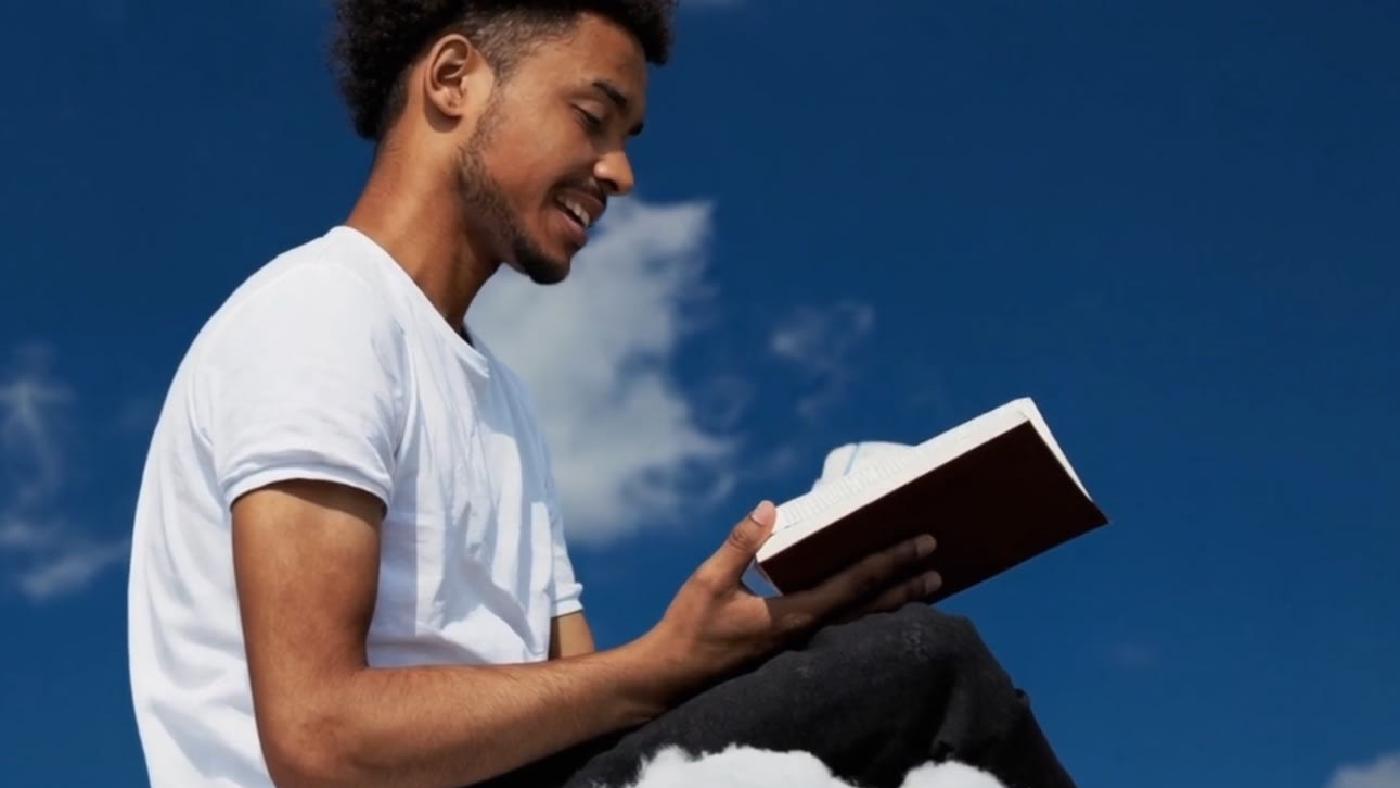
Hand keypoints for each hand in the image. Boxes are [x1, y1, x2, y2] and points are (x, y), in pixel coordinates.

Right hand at [640, 501, 940, 693]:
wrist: (672, 677)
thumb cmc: (689, 628)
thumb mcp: (709, 580)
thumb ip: (741, 544)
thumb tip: (769, 507)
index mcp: (792, 616)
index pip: (854, 585)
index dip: (890, 562)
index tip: (920, 543)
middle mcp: (806, 633)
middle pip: (870, 607)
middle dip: (906, 584)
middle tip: (938, 562)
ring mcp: (801, 644)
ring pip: (861, 621)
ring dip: (894, 602)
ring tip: (926, 585)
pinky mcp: (793, 648)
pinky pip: (843, 626)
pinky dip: (869, 612)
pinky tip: (878, 602)